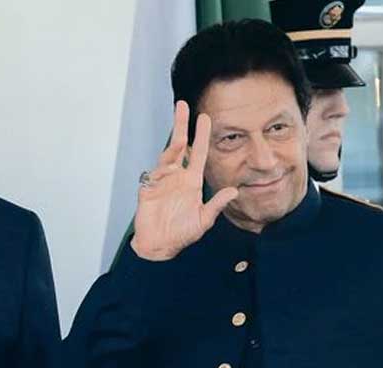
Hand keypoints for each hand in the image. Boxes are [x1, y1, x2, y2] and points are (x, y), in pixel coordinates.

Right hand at [131, 101, 237, 260]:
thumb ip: (216, 205)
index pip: (197, 153)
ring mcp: (162, 181)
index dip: (201, 136)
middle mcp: (177, 177)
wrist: (159, 246)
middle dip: (181, 126)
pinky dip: (161, 171)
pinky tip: (168, 172)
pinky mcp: (148, 189)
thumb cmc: (181, 234)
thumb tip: (234, 191)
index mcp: (191, 182)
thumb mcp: (203, 220)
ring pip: (167, 156)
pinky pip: (155, 175)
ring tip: (181, 138)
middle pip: (179, 146)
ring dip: (173, 146)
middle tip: (182, 106)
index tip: (204, 117)